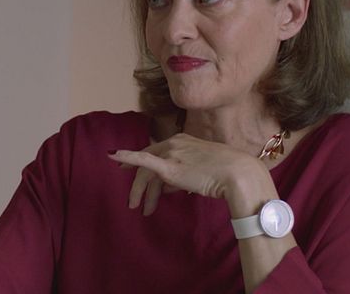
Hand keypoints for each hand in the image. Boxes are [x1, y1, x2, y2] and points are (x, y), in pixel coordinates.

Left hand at [108, 133, 256, 215]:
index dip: (142, 164)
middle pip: (148, 163)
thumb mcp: (203, 171)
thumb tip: (168, 188)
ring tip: (140, 209)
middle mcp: (173, 143)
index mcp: (182, 140)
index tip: (130, 171)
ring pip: (146, 172)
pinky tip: (111, 156)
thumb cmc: (228, 174)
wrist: (238, 173)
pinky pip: (142, 159)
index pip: (157, 153)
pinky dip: (126, 156)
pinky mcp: (169, 166)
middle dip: (140, 185)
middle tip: (133, 201)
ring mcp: (170, 153)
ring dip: (140, 191)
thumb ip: (183, 176)